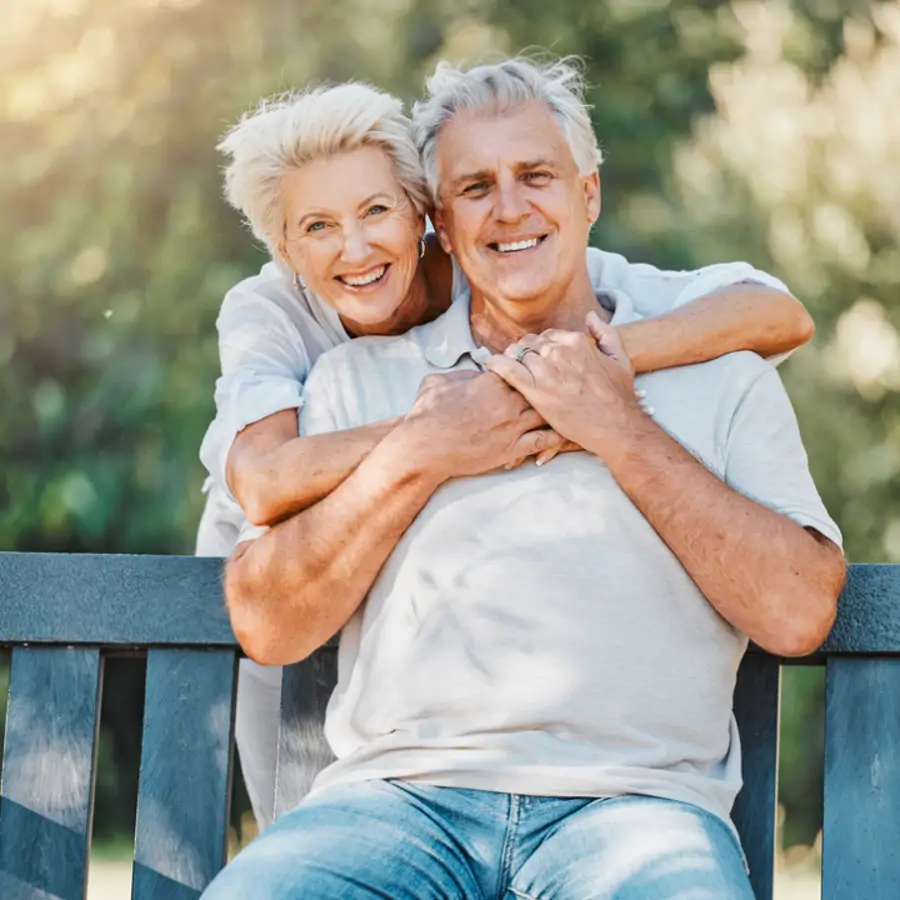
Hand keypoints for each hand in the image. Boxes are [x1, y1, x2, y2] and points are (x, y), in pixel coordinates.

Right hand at [397, 369, 565, 480]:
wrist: (424, 447)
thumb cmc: (427, 413)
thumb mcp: (439, 382)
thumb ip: (462, 374)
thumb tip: (475, 373)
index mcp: (492, 382)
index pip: (520, 368)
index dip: (528, 367)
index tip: (534, 368)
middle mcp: (507, 402)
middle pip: (540, 388)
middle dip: (550, 386)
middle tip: (562, 384)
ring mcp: (512, 427)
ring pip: (547, 413)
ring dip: (559, 409)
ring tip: (574, 407)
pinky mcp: (511, 449)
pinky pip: (543, 441)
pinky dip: (556, 437)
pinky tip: (567, 433)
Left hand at [484, 311, 644, 455]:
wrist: (615, 425)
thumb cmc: (620, 395)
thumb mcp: (620, 358)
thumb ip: (605, 333)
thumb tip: (589, 316)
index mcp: (577, 342)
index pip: (546, 336)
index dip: (540, 346)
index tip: (537, 357)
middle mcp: (560, 352)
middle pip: (529, 343)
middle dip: (524, 352)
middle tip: (520, 363)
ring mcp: (548, 371)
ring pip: (517, 354)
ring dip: (510, 359)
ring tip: (506, 367)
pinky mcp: (537, 391)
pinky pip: (508, 370)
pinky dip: (497, 366)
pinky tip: (491, 367)